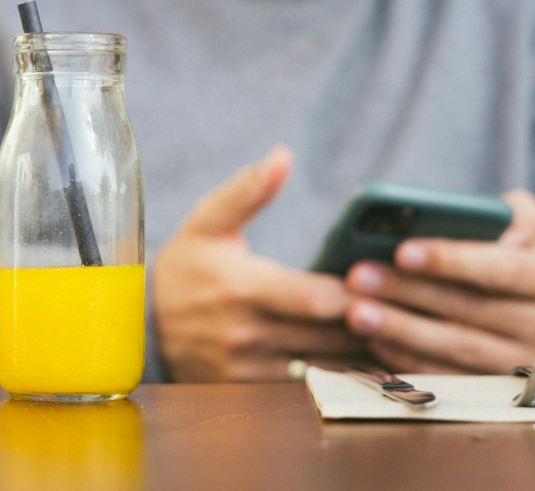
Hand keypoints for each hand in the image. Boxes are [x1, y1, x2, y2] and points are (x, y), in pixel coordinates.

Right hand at [153, 146, 366, 381]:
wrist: (144, 322)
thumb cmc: (186, 266)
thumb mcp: (207, 222)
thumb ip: (247, 190)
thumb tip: (283, 155)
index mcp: (242, 287)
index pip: (316, 298)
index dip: (356, 293)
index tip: (382, 281)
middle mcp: (246, 333)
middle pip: (328, 336)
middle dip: (367, 322)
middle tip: (399, 309)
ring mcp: (247, 368)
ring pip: (323, 367)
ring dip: (358, 353)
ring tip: (387, 333)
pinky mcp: (247, 389)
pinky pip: (305, 389)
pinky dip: (336, 377)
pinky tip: (356, 360)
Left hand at [345, 190, 534, 373]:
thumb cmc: (525, 257)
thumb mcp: (534, 229)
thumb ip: (520, 220)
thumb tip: (504, 233)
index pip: (502, 269)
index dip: (452, 261)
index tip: (402, 251)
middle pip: (469, 309)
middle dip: (408, 292)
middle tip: (357, 277)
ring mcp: (523, 364)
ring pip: (457, 348)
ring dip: (401, 330)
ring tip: (356, 312)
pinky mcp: (499, 390)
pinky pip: (453, 379)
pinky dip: (412, 361)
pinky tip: (376, 342)